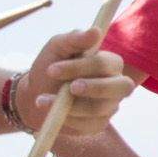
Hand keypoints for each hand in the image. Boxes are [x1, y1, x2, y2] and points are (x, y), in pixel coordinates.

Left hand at [17, 31, 134, 141]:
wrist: (35, 94)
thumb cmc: (51, 66)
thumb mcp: (57, 48)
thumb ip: (75, 39)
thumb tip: (96, 31)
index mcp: (109, 63)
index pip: (106, 63)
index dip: (81, 67)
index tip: (52, 69)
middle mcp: (116, 85)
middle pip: (121, 87)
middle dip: (95, 88)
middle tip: (70, 88)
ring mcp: (109, 106)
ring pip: (101, 109)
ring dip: (71, 106)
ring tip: (42, 101)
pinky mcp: (98, 124)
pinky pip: (89, 125)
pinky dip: (68, 120)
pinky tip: (52, 114)